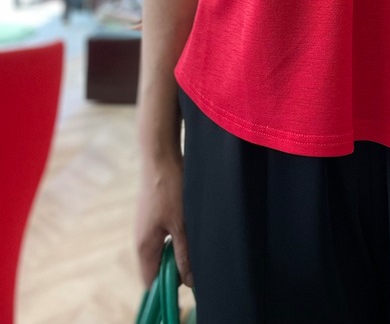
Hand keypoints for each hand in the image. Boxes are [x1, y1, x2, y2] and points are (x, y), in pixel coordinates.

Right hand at [135, 154, 193, 288]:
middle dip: (176, 268)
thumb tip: (189, 282)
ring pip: (162, 250)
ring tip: (194, 238)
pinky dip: (176, 237)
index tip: (188, 280)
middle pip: (157, 267)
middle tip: (196, 257)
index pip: (150, 282)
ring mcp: (146, 226)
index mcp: (144, 247)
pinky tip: (189, 225)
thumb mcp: (182, 225)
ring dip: (178, 250)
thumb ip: (184, 255)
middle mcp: (140, 239)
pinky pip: (163, 236)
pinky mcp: (153, 215)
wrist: (161, 155)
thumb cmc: (170, 189)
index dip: (167, 287)